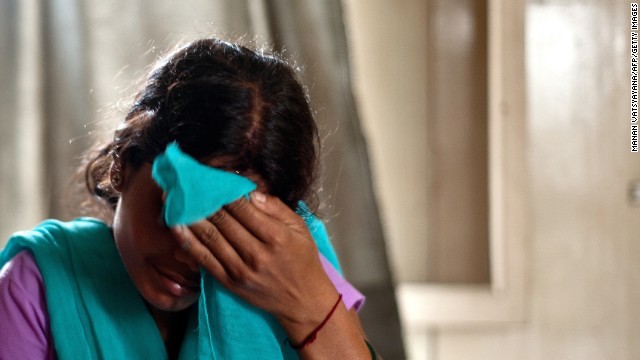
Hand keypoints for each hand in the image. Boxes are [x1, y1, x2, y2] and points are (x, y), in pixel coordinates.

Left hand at [170, 192, 338, 334]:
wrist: (303, 300)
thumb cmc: (303, 259)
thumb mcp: (300, 228)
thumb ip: (276, 208)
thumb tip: (250, 192)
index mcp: (275, 236)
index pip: (242, 207)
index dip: (223, 190)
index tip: (210, 177)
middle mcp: (256, 253)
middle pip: (223, 220)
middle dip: (201, 199)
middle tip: (184, 183)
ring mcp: (241, 270)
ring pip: (210, 238)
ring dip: (189, 217)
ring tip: (173, 200)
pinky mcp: (230, 282)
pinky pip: (205, 260)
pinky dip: (189, 242)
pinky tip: (177, 228)